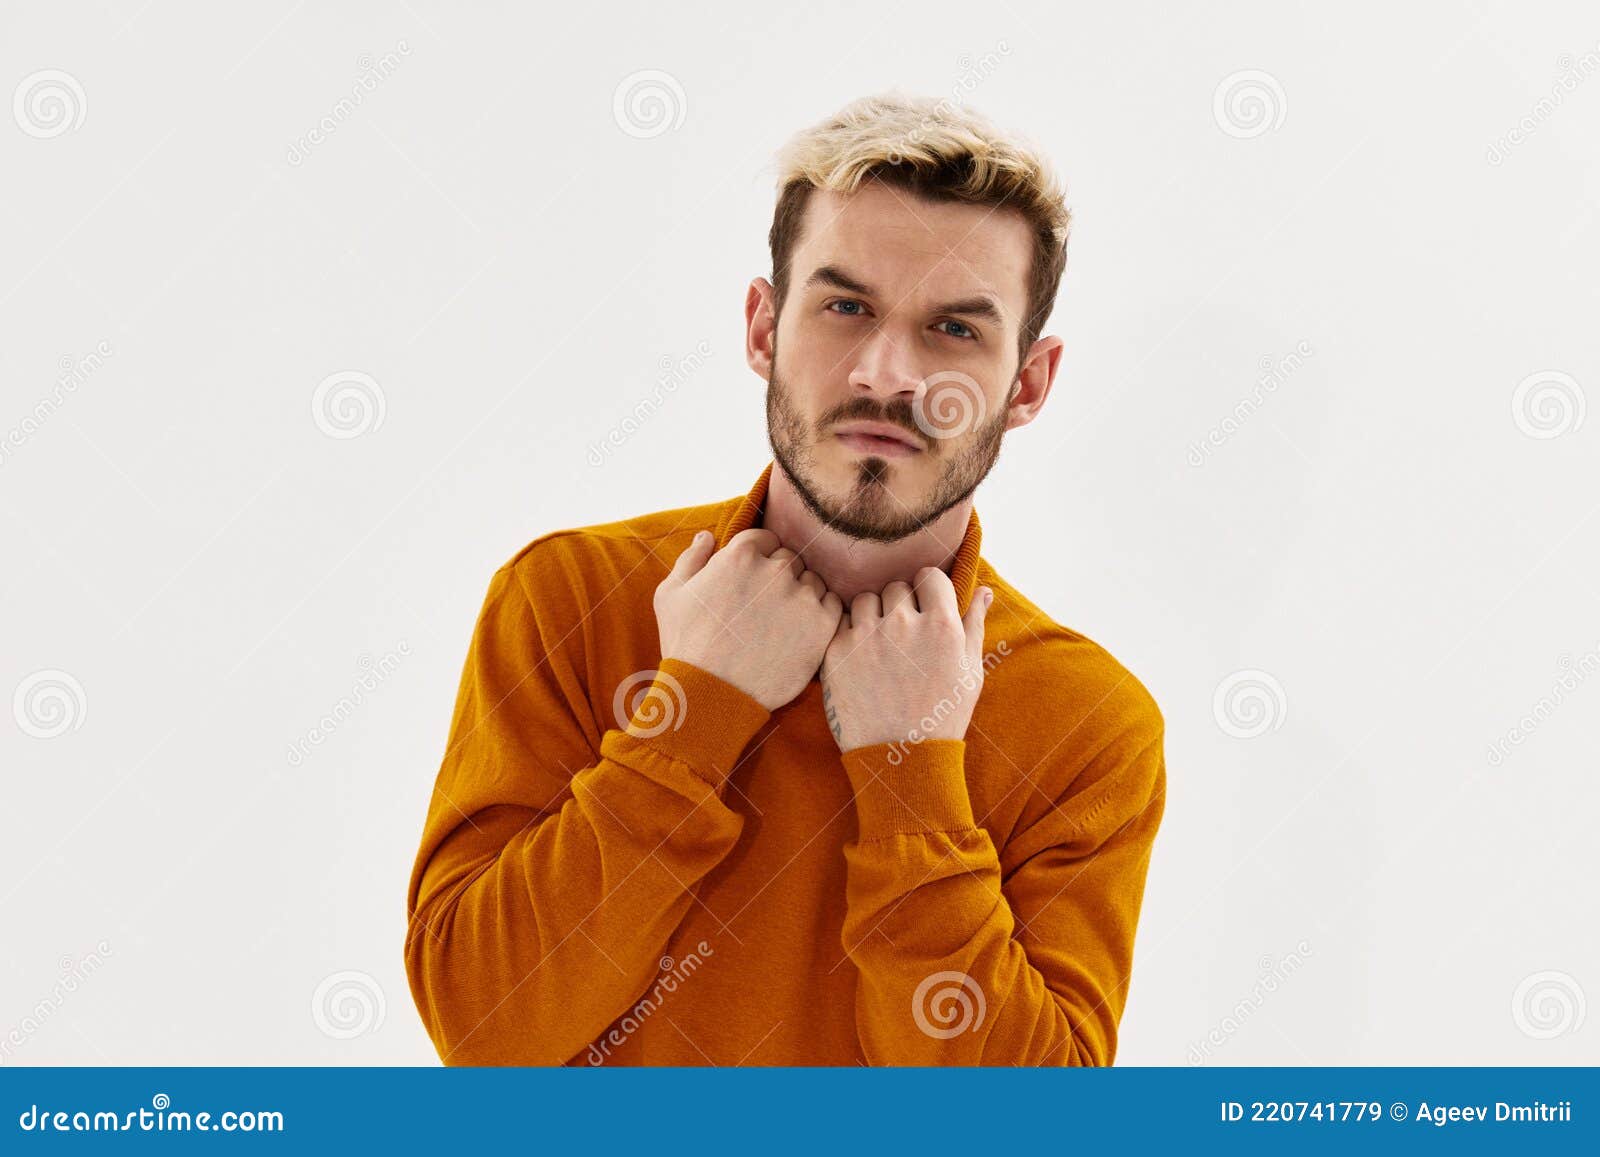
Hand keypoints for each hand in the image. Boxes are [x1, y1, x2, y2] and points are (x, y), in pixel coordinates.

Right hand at [654, 528, 842, 711]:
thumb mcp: (670, 595)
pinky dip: (821, 614)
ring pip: (812, 581)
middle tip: (763, 608)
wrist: (713, 693)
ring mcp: (803, 596)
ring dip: (801, 595)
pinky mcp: (823, 624)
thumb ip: (692, 558)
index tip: (751, 584)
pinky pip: (833, 604)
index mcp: (741, 555)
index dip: (758, 560)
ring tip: (780, 624)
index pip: (765, 539)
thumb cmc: (687, 646)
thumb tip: (707, 536)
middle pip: (789, 560)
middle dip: (778, 577)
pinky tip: (801, 632)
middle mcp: (776, 570)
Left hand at [819, 568, 991, 752]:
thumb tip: (984, 590)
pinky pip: (842, 623)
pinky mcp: (838, 653)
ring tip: (881, 644)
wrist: (901, 759)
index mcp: (941, 625)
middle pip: (896, 587)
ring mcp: (867, 637)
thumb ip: (975, 625)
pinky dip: (851, 634)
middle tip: (903, 635)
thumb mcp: (970, 672)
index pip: (928, 576)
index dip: (927, 589)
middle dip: (900, 604)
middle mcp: (903, 624)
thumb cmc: (943, 716)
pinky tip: (862, 658)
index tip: (925, 605)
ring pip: (866, 599)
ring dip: (873, 614)